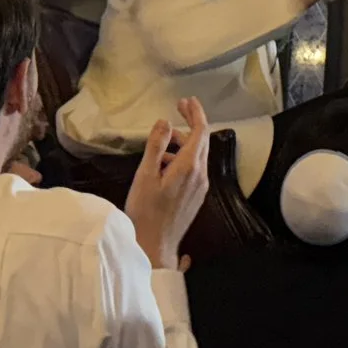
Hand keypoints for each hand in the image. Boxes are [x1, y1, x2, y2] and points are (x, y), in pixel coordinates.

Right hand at [125, 98, 210, 269]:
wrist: (154, 246)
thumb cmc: (145, 212)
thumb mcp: (145, 175)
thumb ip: (156, 146)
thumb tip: (165, 122)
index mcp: (189, 167)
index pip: (201, 131)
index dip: (195, 113)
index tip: (185, 101)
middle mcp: (200, 174)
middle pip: (202, 141)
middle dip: (192, 122)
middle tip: (179, 109)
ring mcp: (200, 186)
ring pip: (198, 155)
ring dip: (184, 142)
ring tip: (162, 143)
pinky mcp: (196, 196)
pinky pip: (194, 169)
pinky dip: (183, 158)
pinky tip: (165, 164)